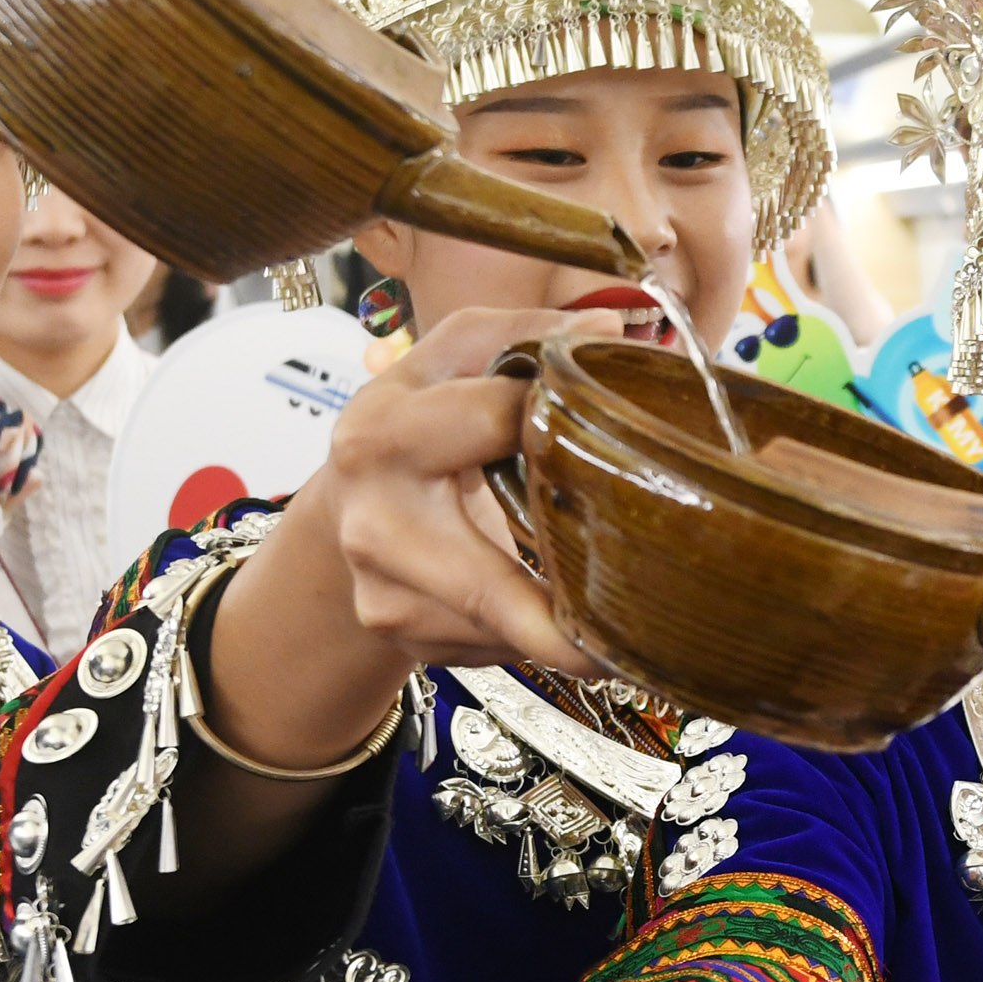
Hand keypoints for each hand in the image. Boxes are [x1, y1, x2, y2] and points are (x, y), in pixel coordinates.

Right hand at [301, 304, 625, 674]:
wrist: (351, 504)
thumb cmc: (419, 423)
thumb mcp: (454, 358)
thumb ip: (524, 333)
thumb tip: (608, 332)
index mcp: (383, 434)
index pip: (496, 421)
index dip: (565, 428)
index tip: (623, 449)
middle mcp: (372, 523)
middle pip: (489, 587)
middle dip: (562, 624)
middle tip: (631, 644)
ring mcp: (383, 593)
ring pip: (498, 630)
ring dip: (559, 628)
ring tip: (603, 613)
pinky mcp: (404, 640)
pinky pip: (489, 650)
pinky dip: (528, 635)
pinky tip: (542, 610)